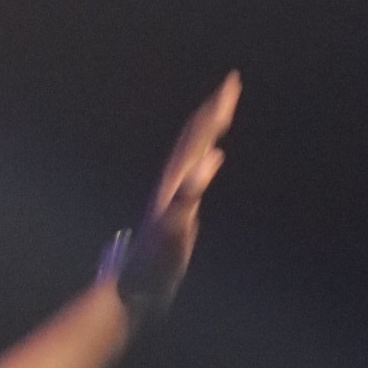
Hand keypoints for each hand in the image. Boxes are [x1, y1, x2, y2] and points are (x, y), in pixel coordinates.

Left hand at [103, 72, 240, 314]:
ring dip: (208, 126)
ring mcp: (173, 193)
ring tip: (223, 109)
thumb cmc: (154, 261)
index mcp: (175, 179)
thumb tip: (213, 156)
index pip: (198, 134)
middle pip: (194, 135)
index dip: (216, 108)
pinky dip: (207, 157)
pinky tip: (213, 158)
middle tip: (233, 83)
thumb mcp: (174, 226)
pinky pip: (194, 172)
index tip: (233, 82)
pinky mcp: (177, 208)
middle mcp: (173, 180)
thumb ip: (190, 191)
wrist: (134, 286)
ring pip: (192, 149)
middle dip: (214, 108)